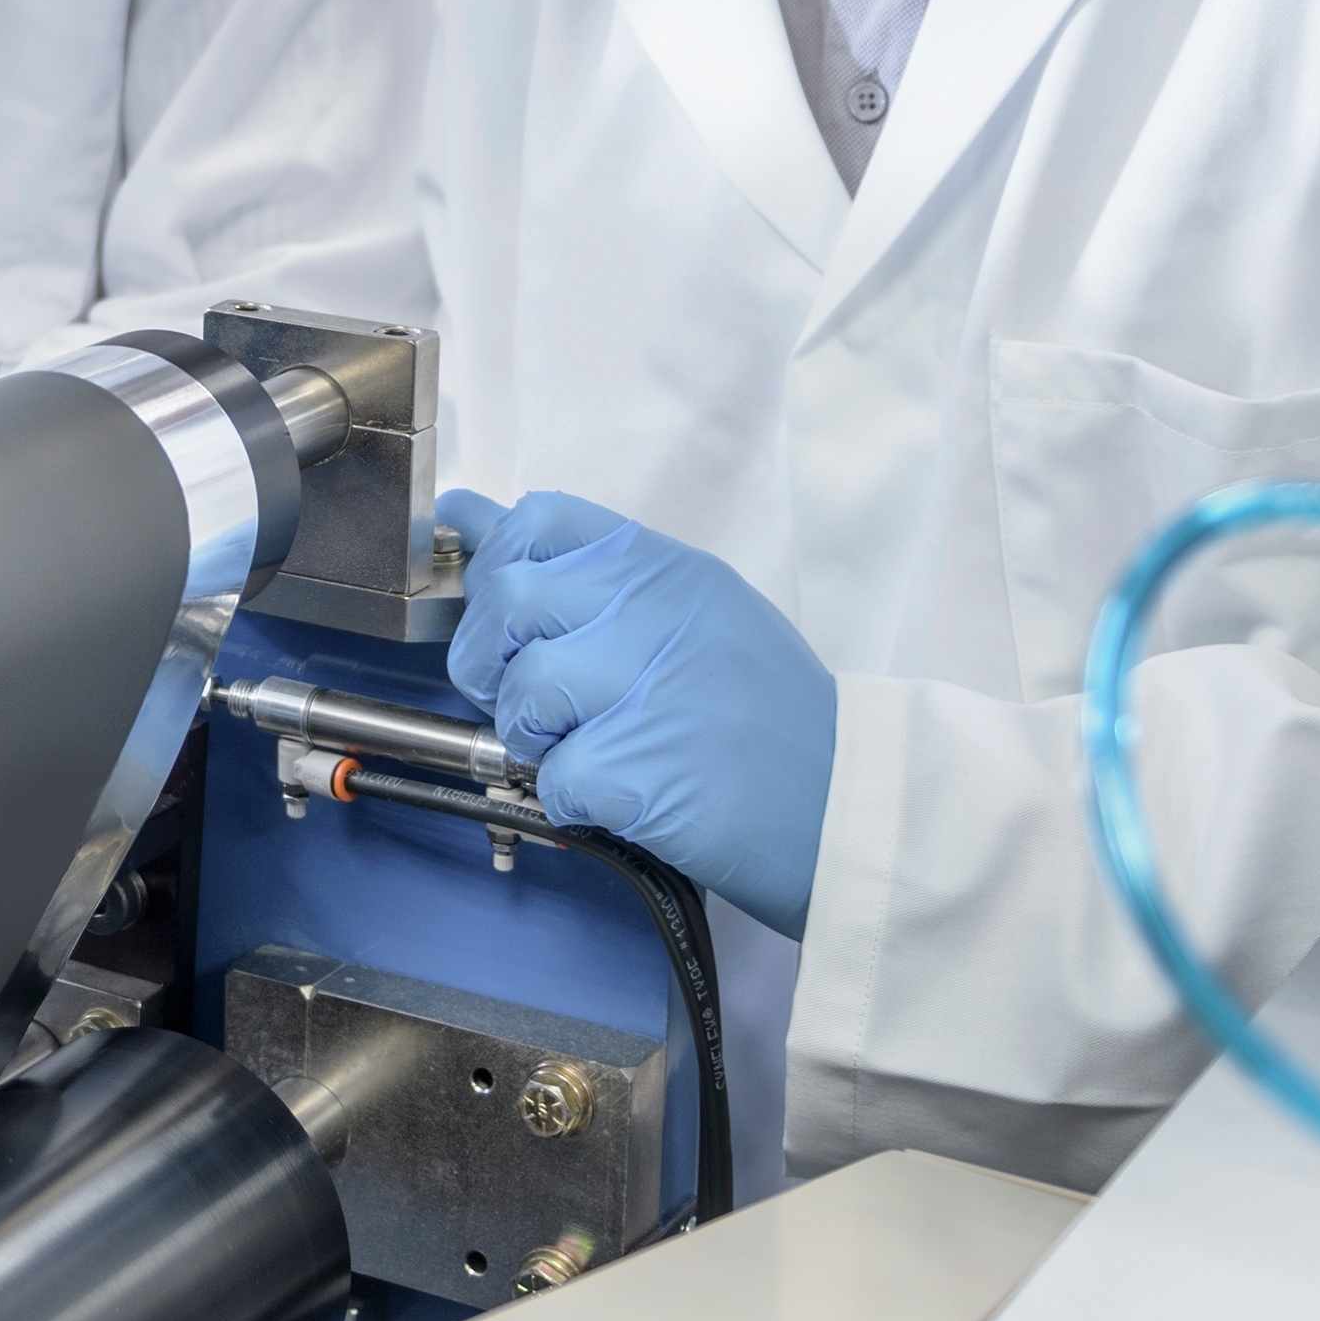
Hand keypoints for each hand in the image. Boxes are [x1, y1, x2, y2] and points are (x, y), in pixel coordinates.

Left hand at [439, 488, 839, 942]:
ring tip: (586, 749)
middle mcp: (653, 613)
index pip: (537, 521)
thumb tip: (471, 516)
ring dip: (530, 734)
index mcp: (665, 568)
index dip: (499, 565)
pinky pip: (550, 775)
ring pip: (520, 691)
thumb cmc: (763, 709)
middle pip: (507, 602)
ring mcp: (645, 690)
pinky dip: (568, 794)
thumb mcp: (691, 607)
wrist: (848, 804)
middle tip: (530, 698)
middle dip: (490, 658)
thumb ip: (585, 566)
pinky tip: (618, 793)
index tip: (506, 611)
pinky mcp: (636, 771)